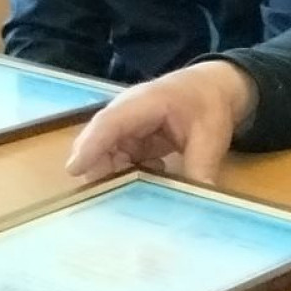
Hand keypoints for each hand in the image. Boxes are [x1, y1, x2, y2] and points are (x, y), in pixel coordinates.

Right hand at [65, 62, 257, 184]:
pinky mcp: (132, 140)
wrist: (215, 88)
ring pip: (106, 154)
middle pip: (100, 138)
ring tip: (123, 202)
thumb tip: (201, 199)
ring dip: (111, 177)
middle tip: (96, 201)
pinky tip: (141, 191)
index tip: (75, 169)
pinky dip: (125, 177)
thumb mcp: (211, 136)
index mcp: (146, 102)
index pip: (111, 122)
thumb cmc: (209, 103)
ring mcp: (127, 126)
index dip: (92, 145)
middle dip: (94, 168)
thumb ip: (202, 166)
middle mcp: (128, 112)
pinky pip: (119, 161)